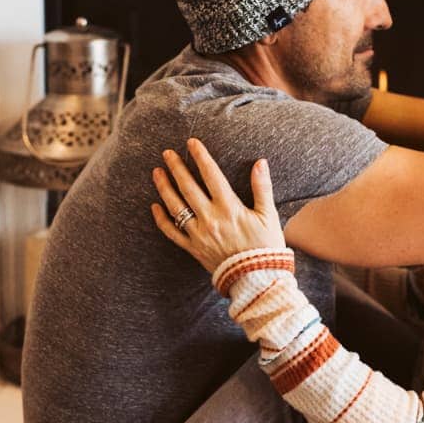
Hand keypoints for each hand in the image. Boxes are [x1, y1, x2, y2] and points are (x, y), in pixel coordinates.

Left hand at [151, 138, 285, 274]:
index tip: (191, 142)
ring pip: (176, 207)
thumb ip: (262, 188)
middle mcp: (210, 219)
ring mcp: (199, 234)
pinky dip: (161, 219)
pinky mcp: (194, 248)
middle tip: (167, 153)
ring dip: (164, 188)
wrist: (258, 280)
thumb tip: (260, 162)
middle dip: (177, 168)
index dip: (201, 157)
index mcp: (229, 208)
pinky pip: (172, 233)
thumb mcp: (268, 215)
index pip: (211, 175)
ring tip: (156, 173)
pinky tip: (155, 206)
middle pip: (188, 187)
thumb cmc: (266, 247)